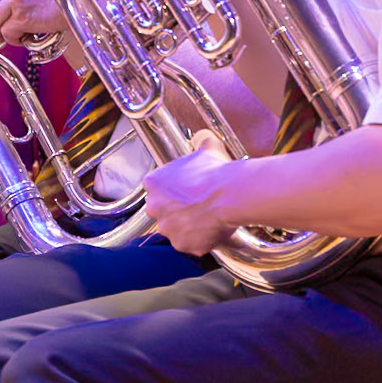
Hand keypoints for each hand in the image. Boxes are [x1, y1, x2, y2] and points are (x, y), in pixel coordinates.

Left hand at [143, 130, 239, 253]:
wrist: (228, 194)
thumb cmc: (214, 172)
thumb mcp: (206, 148)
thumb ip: (200, 141)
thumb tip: (204, 137)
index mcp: (153, 183)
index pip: (157, 189)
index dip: (172, 190)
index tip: (184, 191)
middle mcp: (154, 208)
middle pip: (162, 211)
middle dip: (176, 210)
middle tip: (195, 205)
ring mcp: (168, 229)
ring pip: (176, 229)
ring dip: (187, 226)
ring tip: (205, 218)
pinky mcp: (183, 245)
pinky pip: (190, 245)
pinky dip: (199, 240)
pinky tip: (211, 229)